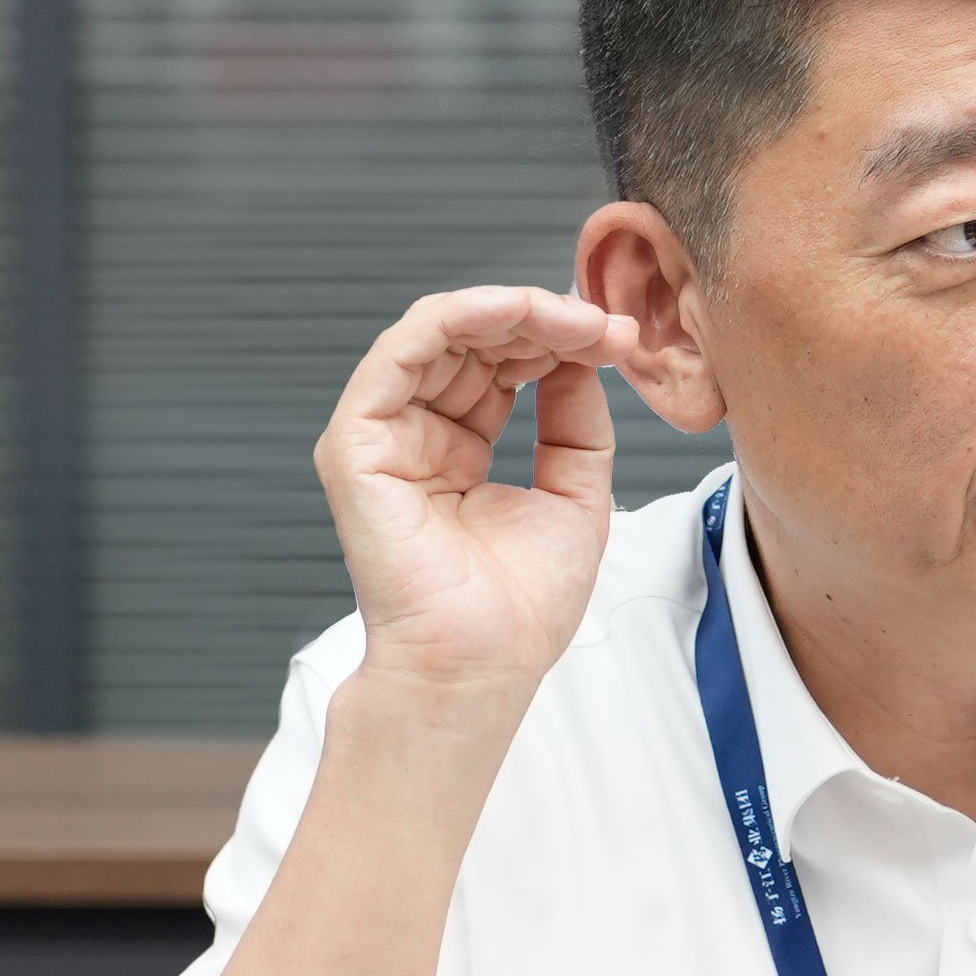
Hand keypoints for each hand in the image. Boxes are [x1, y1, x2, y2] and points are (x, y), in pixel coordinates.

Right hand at [314, 286, 645, 695]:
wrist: (480, 665)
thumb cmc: (520, 608)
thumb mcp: (574, 496)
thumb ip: (576, 424)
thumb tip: (581, 357)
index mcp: (456, 450)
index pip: (500, 366)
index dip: (559, 341)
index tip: (619, 339)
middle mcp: (415, 436)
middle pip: (472, 342)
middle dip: (544, 321)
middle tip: (605, 324)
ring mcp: (381, 437)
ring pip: (438, 333)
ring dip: (512, 312)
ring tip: (575, 317)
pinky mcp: (356, 443)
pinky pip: (401, 351)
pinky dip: (459, 317)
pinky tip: (517, 310)